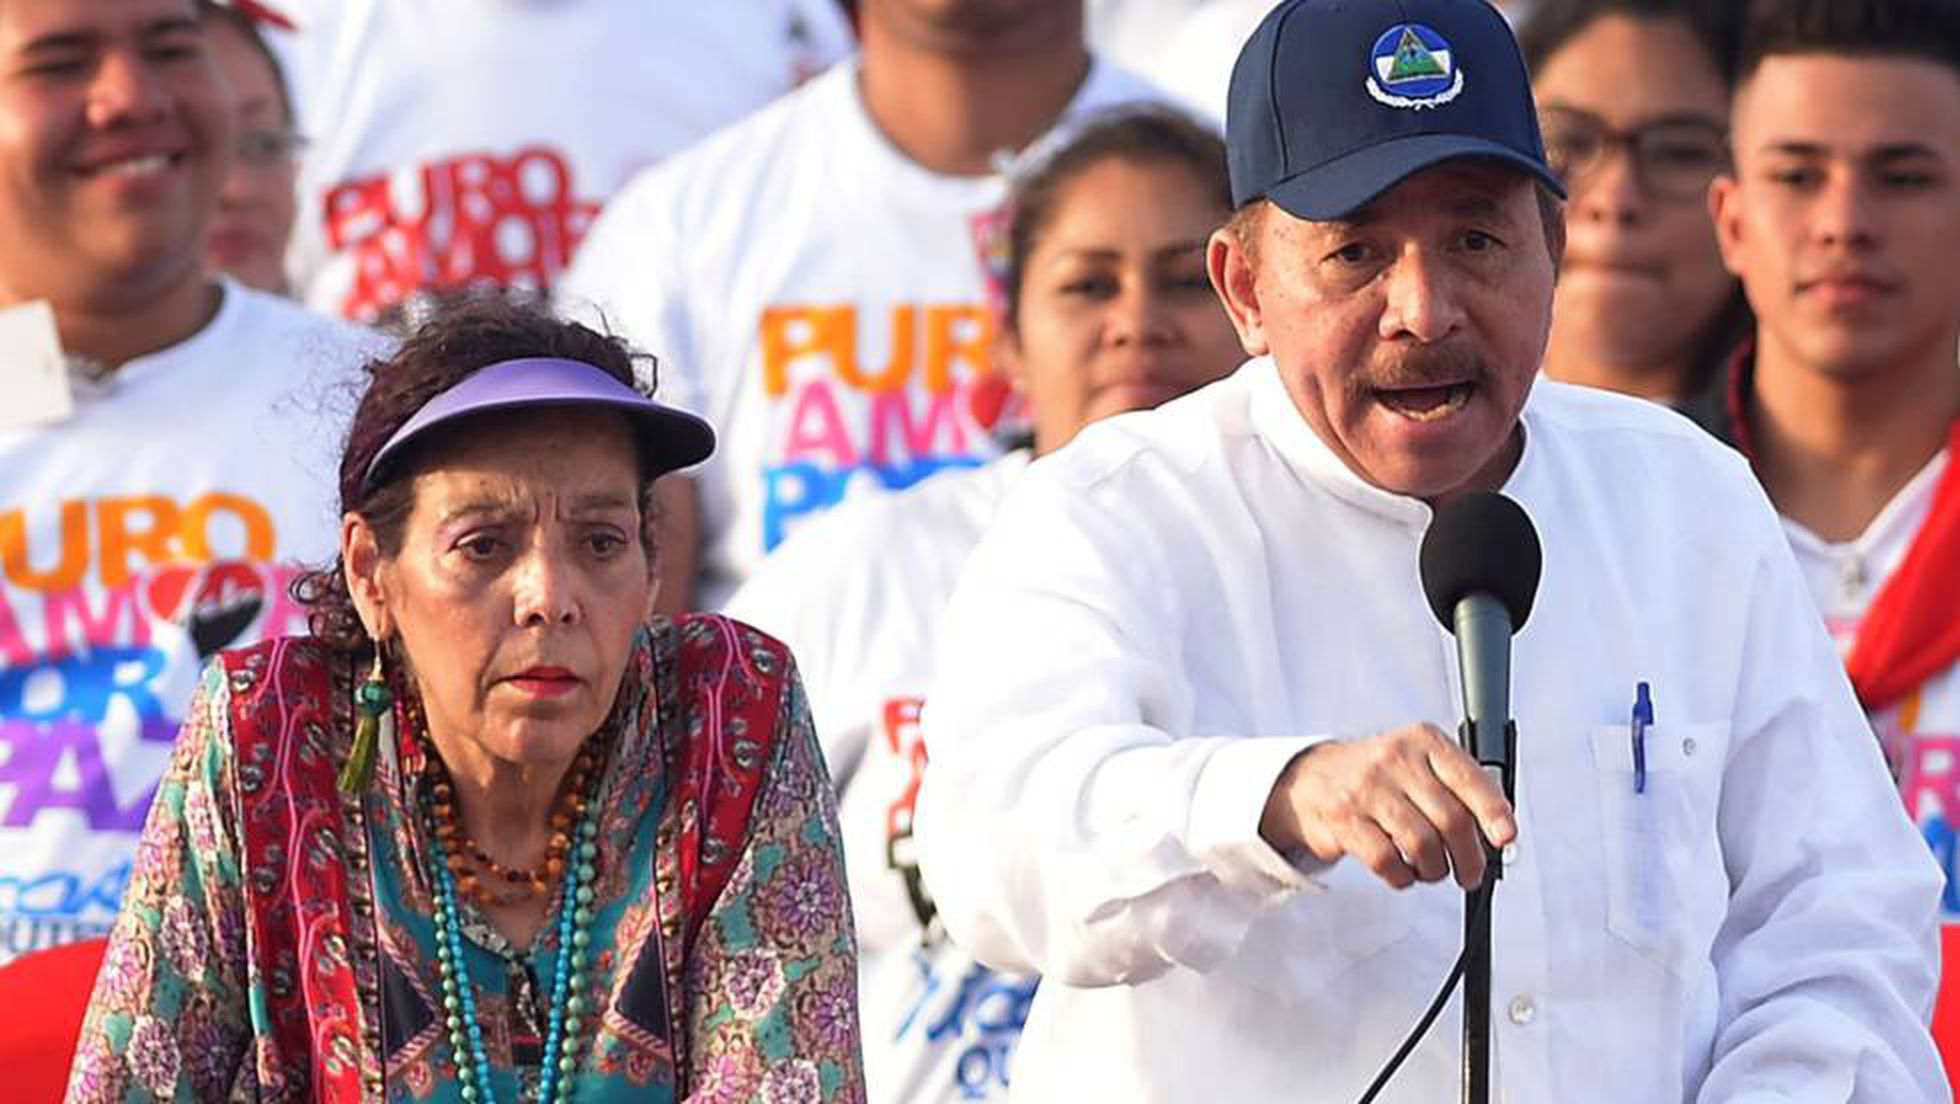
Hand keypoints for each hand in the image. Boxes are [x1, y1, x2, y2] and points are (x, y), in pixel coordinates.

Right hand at [1259, 723, 1515, 889]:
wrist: (1309, 780)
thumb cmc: (1377, 777)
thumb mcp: (1418, 763)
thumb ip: (1457, 788)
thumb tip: (1497, 833)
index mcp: (1423, 741)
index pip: (1469, 778)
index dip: (1494, 812)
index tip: (1505, 839)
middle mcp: (1395, 759)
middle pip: (1450, 819)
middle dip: (1469, 857)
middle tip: (1470, 873)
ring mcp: (1367, 788)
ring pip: (1422, 844)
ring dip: (1435, 869)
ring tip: (1432, 871)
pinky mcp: (1345, 820)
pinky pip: (1388, 861)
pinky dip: (1403, 877)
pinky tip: (1403, 872)